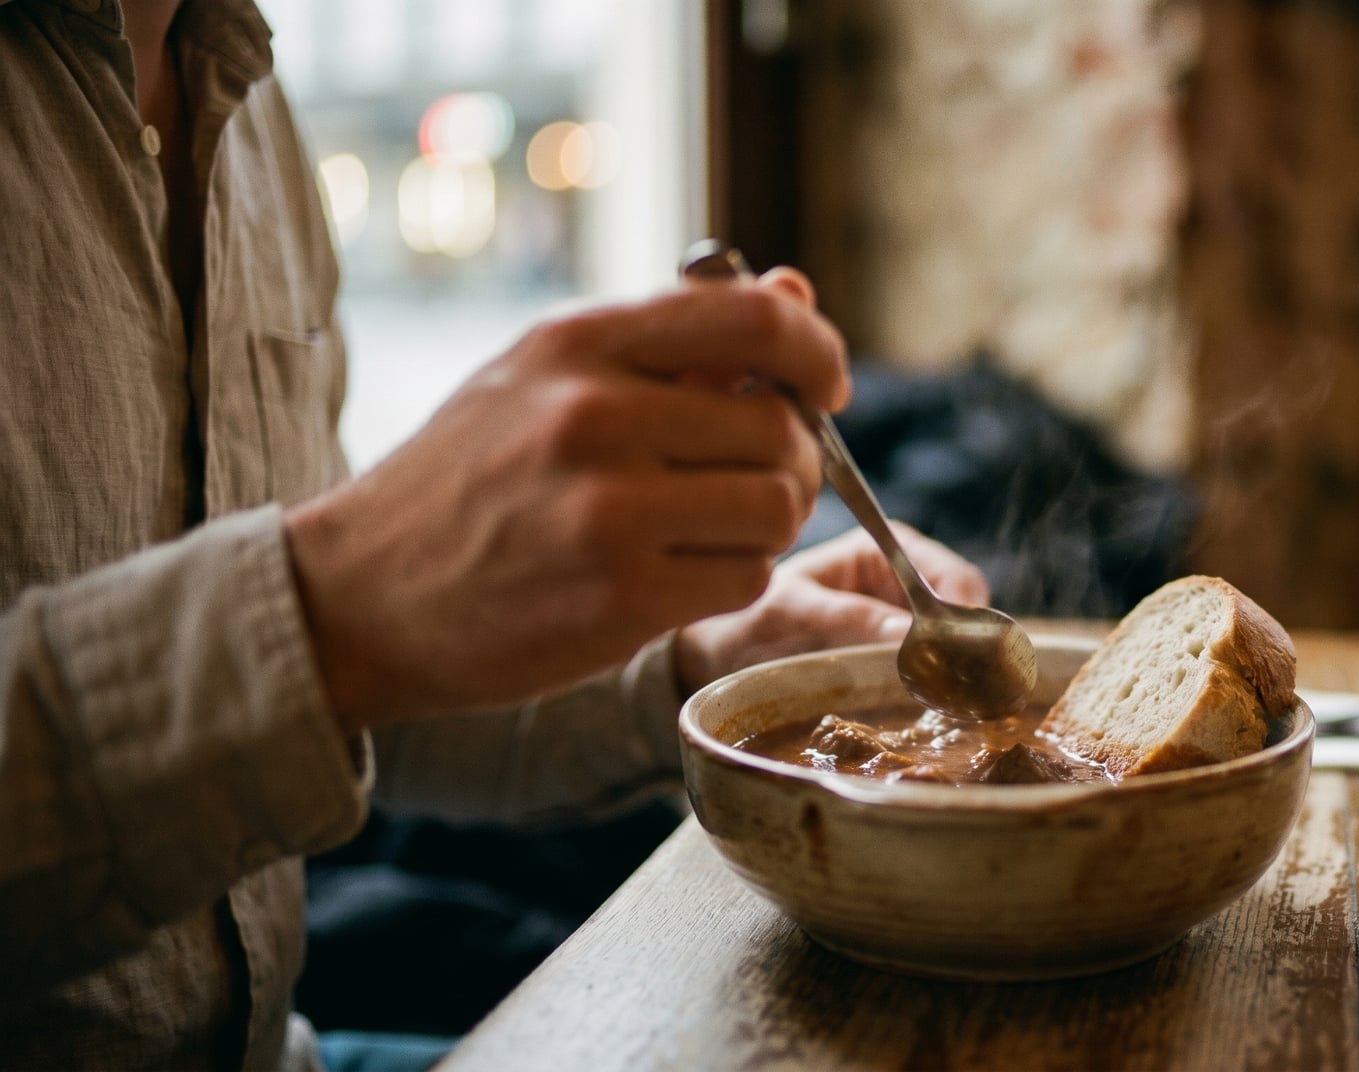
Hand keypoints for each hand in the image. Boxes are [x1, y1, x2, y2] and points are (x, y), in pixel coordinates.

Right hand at [285, 272, 847, 730]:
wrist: (360, 593)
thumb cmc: (469, 476)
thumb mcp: (549, 376)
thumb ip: (677, 339)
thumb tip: (796, 296)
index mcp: (581, 342)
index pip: (755, 320)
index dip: (817, 353)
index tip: (824, 390)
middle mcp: (595, 415)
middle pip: (779, 429)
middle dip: (792, 461)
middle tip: (755, 482)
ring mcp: (607, 510)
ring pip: (776, 508)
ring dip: (766, 526)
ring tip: (709, 530)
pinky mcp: (620, 597)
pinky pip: (745, 577)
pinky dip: (731, 578)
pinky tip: (677, 576)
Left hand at [673, 523, 989, 693]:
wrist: (718, 659)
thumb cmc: (747, 622)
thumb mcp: (791, 616)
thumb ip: (845, 620)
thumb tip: (908, 634)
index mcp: (884, 549)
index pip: (953, 577)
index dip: (964, 618)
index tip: (958, 659)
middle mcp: (906, 580)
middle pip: (966, 616)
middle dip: (965, 653)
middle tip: (952, 694)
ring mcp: (906, 622)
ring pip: (958, 649)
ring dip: (954, 678)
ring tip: (939, 708)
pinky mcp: (900, 660)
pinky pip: (936, 674)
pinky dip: (936, 693)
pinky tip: (925, 714)